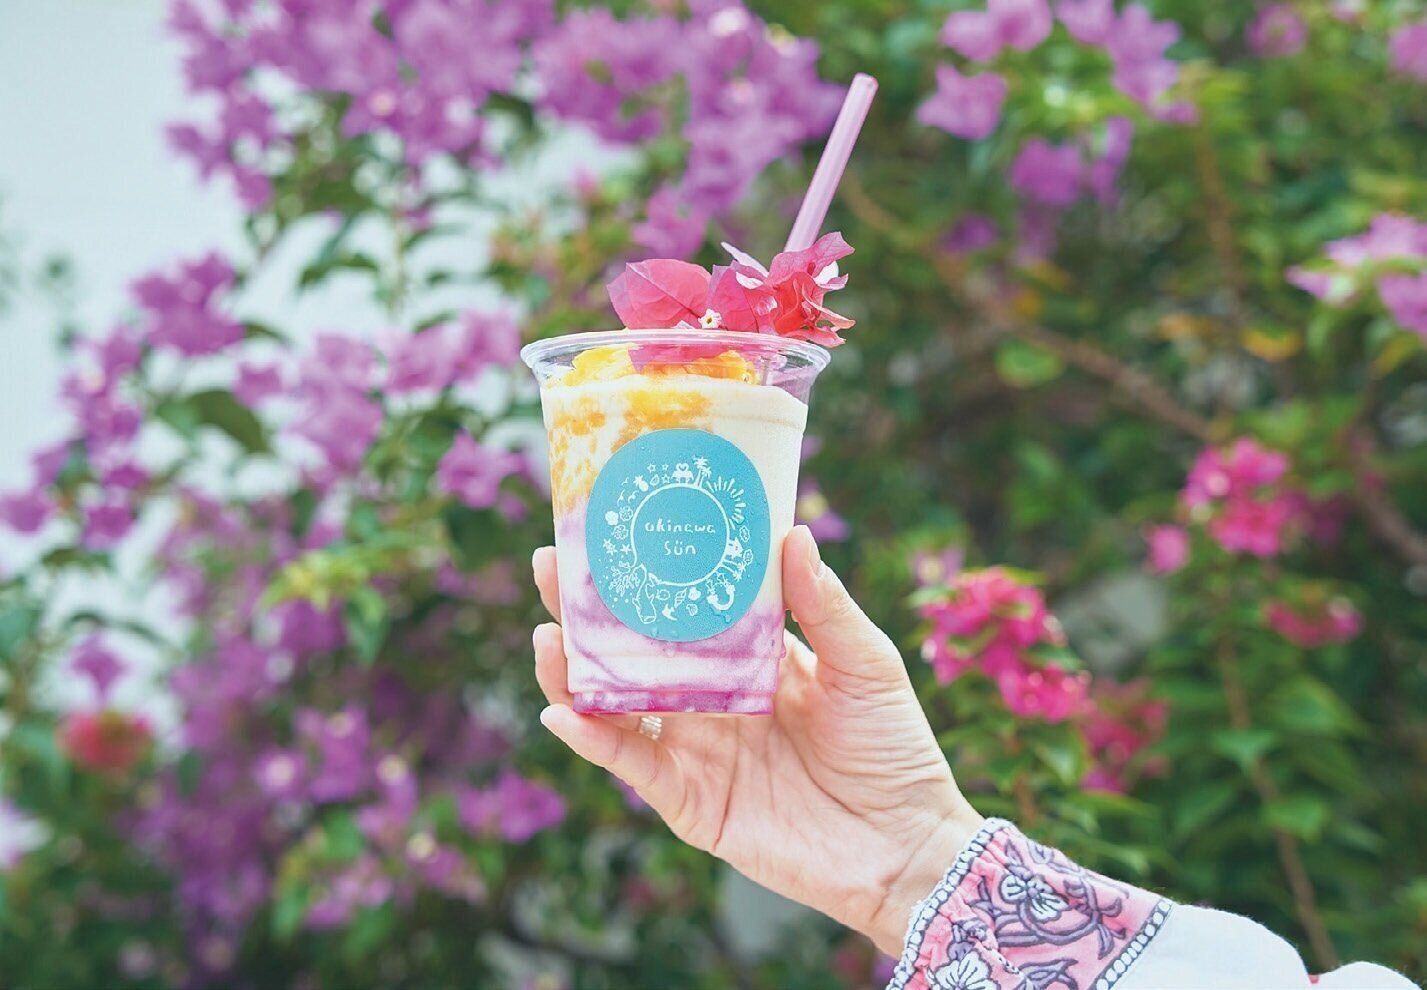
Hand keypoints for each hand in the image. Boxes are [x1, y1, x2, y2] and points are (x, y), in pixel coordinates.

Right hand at [530, 525, 982, 953]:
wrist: (908, 846)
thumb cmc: (894, 749)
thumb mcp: (865, 664)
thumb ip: (824, 605)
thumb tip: (792, 532)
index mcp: (748, 659)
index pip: (683, 609)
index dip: (646, 573)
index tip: (607, 529)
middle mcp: (710, 700)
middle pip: (633, 651)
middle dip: (587, 611)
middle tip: (549, 566)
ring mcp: (696, 751)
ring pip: (616, 706)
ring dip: (575, 674)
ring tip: (547, 636)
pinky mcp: (691, 803)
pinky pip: (632, 766)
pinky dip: (595, 740)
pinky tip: (565, 712)